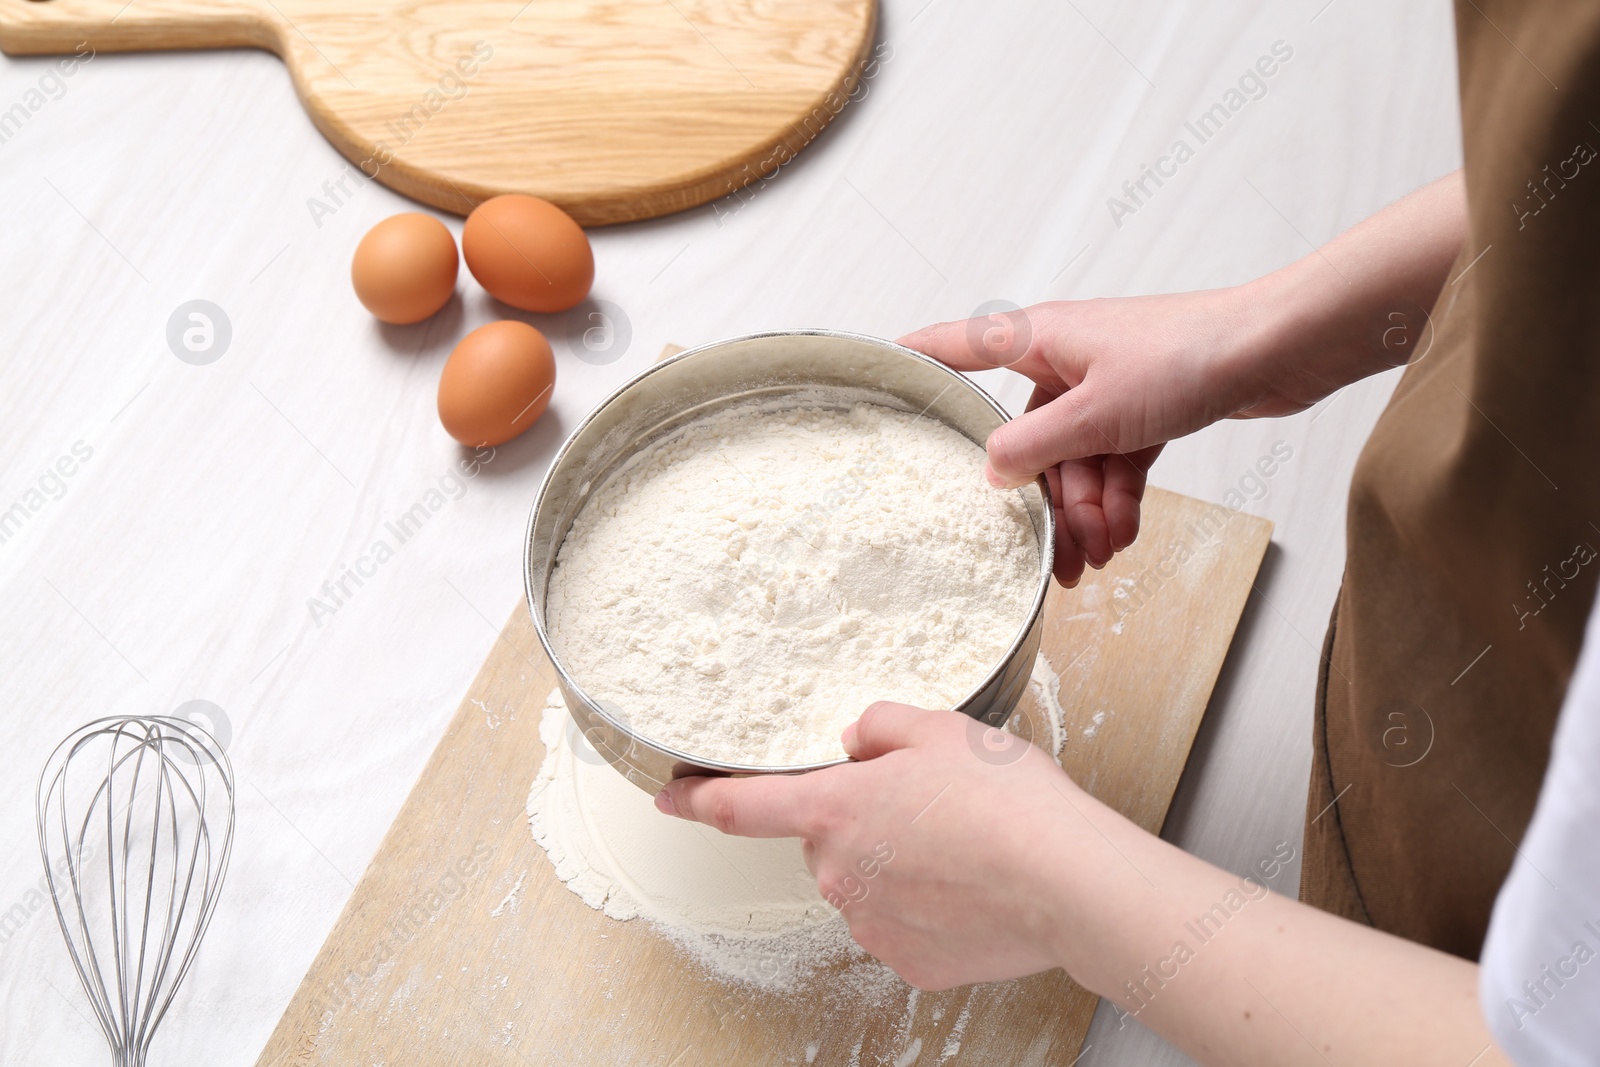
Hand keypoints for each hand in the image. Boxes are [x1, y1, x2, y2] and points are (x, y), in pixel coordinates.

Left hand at [655, 702, 1080, 989]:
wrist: (1068, 882)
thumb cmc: (1006, 803)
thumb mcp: (940, 729)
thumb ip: (881, 726)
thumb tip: (859, 740)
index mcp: (834, 810)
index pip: (741, 806)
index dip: (697, 799)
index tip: (671, 797)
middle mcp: (839, 873)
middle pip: (829, 842)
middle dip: (863, 824)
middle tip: (927, 807)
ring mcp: (872, 924)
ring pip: (867, 884)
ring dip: (897, 866)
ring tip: (963, 848)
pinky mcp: (910, 962)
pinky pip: (904, 925)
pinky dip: (928, 907)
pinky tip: (972, 888)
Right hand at [899, 172, 1466, 586]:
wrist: (1280, 349)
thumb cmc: (1191, 354)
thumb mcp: (1098, 412)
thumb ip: (1035, 445)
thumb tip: (990, 470)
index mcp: (1040, 339)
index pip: (958, 346)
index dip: (914, 361)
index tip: (876, 378)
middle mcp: (1068, 360)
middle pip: (1028, 436)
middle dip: (1041, 500)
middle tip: (1047, 555)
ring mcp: (1109, 387)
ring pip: (1075, 461)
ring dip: (1085, 513)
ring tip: (1097, 557)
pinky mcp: (1147, 409)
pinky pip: (1114, 465)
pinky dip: (1117, 502)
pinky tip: (1123, 539)